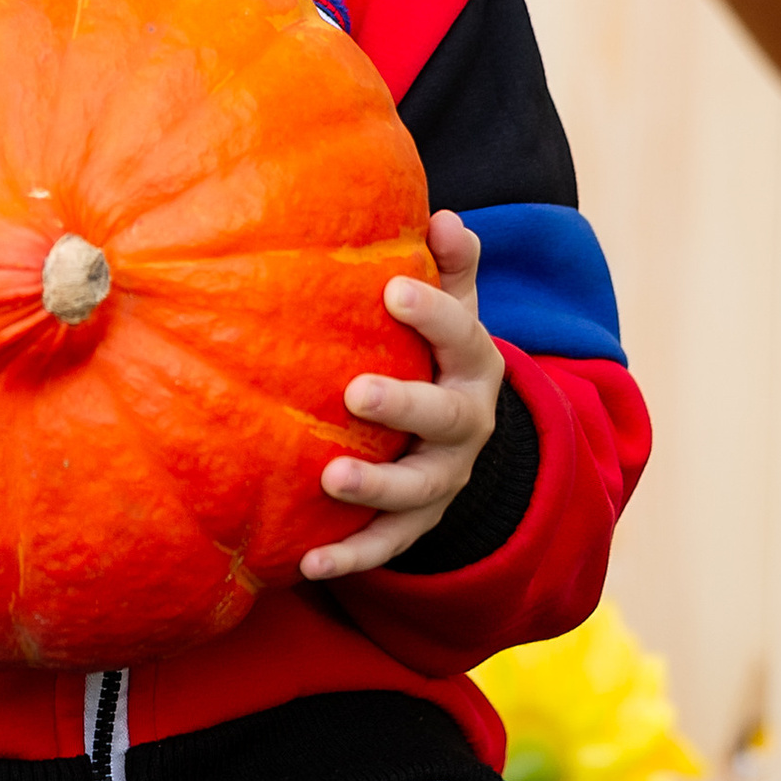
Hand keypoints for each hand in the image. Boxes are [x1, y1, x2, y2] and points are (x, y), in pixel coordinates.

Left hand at [299, 212, 498, 582]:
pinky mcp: (418, 524)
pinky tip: (306, 564)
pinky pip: (386, 547)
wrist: (460, 436)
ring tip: (330, 478)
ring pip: (417, 491)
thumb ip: (450, 265)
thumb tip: (444, 216)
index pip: (463, 335)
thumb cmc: (437, 353)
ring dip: (375, 488)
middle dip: (404, 404)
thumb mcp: (453, 309)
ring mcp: (444, 480)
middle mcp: (468, 425)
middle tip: (355, 391)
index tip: (393, 290)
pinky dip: (350, 558)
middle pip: (446, 418)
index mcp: (474, 365)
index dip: (434, 313)